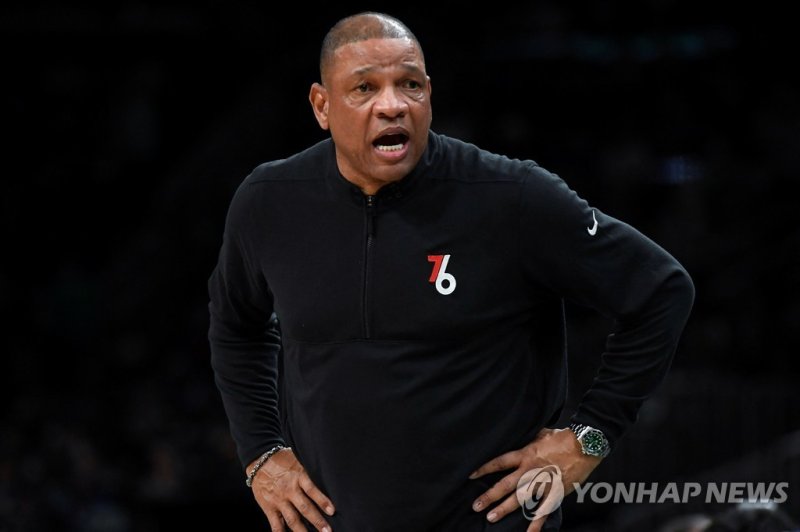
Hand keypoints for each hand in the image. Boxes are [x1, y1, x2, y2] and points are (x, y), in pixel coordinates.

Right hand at [248, 448, 335, 530]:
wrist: (260, 461)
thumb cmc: (283, 460)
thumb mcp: (298, 460)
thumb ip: (309, 472)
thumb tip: (327, 479)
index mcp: (298, 476)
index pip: (312, 490)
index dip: (322, 501)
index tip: (332, 511)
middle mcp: (289, 490)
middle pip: (305, 508)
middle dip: (317, 521)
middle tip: (327, 531)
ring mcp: (279, 500)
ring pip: (292, 519)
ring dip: (303, 531)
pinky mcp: (269, 508)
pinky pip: (276, 525)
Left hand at [469, 428, 601, 531]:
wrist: (585, 445)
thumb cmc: (564, 437)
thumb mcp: (542, 433)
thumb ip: (530, 439)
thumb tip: (521, 435)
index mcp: (526, 454)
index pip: (500, 462)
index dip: (484, 468)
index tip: (471, 475)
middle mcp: (530, 470)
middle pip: (505, 484)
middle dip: (490, 496)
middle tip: (476, 506)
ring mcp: (543, 483)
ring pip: (520, 499)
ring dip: (505, 509)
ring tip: (491, 517)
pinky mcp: (555, 492)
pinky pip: (544, 510)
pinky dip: (536, 523)